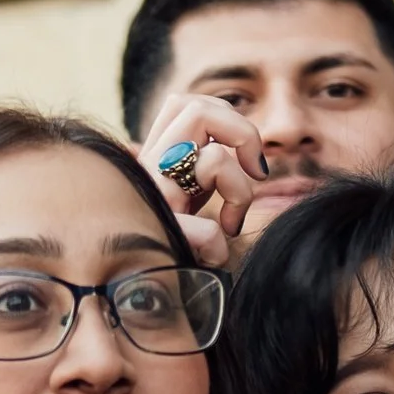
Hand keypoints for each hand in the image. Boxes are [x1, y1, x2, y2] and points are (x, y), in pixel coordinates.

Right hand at [135, 90, 323, 261]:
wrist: (137, 289)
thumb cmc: (169, 243)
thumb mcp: (187, 196)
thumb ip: (203, 168)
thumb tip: (233, 148)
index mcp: (157, 157)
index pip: (185, 103)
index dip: (225, 117)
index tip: (245, 157)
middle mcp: (149, 170)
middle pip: (197, 109)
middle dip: (242, 133)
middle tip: (256, 172)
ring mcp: (152, 199)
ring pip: (214, 159)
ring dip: (239, 192)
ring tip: (233, 224)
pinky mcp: (159, 235)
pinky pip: (208, 231)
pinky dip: (218, 246)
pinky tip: (210, 258)